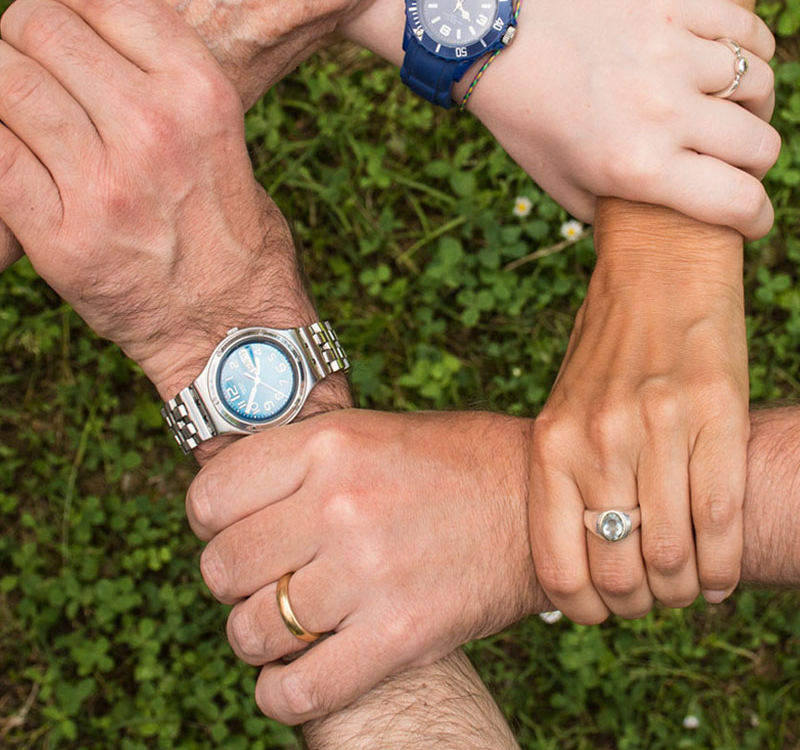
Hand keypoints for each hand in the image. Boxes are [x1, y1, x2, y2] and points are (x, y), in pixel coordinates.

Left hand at [0, 0, 315, 398]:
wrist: (232, 327)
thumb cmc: (227, 226)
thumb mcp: (221, 131)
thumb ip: (158, 76)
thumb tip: (79, 30)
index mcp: (199, 91)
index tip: (69, 17)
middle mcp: (152, 126)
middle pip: (38, 29)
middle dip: (25, 36)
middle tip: (36, 65)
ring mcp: (102, 183)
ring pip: (4, 84)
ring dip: (3, 87)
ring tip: (24, 109)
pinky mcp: (59, 236)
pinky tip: (17, 153)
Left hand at [185, 409, 539, 724]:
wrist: (536, 507)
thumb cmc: (448, 465)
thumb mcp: (367, 433)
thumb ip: (296, 461)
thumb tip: (220, 500)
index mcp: (328, 444)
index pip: (209, 498)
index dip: (211, 521)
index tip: (233, 529)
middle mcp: (340, 504)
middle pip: (221, 567)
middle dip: (234, 580)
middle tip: (268, 577)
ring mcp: (369, 572)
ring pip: (251, 631)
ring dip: (258, 636)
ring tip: (288, 623)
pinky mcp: (399, 635)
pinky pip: (298, 690)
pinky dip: (281, 694)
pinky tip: (294, 676)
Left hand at [455, 0, 778, 238]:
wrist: (492, 38)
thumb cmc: (526, 118)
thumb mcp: (563, 185)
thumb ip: (619, 214)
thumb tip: (668, 230)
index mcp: (636, 166)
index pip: (738, 201)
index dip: (755, 218)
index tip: (751, 218)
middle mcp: (661, 111)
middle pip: (760, 145)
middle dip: (753, 164)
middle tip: (732, 160)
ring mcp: (670, 51)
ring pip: (759, 82)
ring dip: (751, 103)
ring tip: (727, 107)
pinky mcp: (669, 2)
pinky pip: (746, 28)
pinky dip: (754, 48)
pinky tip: (737, 61)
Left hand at [529, 200, 748, 622]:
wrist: (658, 261)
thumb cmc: (610, 345)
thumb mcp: (567, 404)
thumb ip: (573, 473)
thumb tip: (592, 554)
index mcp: (553, 441)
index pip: (557, 564)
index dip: (584, 609)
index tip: (602, 612)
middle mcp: (599, 440)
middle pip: (621, 573)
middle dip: (641, 604)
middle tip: (653, 598)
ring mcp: (658, 428)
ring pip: (675, 557)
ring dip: (686, 590)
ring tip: (690, 584)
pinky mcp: (715, 414)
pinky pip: (722, 520)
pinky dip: (725, 564)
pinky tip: (721, 572)